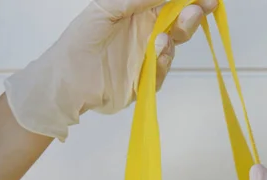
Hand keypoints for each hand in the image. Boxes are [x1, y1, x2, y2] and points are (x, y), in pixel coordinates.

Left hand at [5, 0, 216, 139]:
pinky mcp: (146, 81)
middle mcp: (145, 34)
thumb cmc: (79, 42)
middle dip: (191, 16)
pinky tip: (156, 54)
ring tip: (165, 37)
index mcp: (137, 13)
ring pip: (174, 46)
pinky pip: (163, 71)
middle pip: (179, 23)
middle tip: (200, 9)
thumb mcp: (105, 10)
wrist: (66, 84)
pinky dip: (163, 62)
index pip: (170, 3)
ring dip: (175, 38)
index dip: (189, 0)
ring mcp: (147, 58)